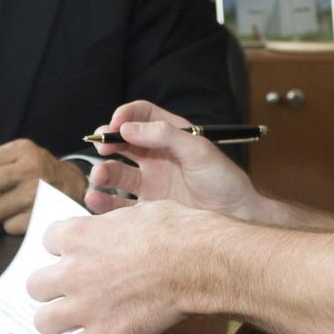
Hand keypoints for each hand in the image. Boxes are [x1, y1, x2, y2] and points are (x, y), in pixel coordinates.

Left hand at [0, 139, 89, 234]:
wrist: (77, 185)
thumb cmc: (41, 172)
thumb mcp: (18, 158)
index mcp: (22, 150)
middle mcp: (31, 168)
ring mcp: (38, 193)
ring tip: (7, 204)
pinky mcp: (42, 216)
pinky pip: (8, 226)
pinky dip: (10, 223)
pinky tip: (20, 214)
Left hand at [28, 200, 219, 333]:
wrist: (197, 261)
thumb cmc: (175, 231)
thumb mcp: (134, 213)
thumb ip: (108, 227)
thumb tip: (108, 232)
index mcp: (78, 235)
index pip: (47, 242)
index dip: (63, 249)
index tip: (74, 254)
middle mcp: (72, 270)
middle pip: (35, 284)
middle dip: (50, 286)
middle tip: (68, 288)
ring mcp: (85, 305)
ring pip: (44, 321)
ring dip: (56, 319)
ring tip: (71, 318)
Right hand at [86, 100, 258, 218]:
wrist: (236, 218)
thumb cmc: (224, 181)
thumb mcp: (199, 150)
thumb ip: (165, 135)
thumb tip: (129, 128)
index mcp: (171, 136)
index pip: (142, 115)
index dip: (126, 115)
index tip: (115, 123)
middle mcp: (156, 156)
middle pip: (122, 142)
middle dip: (107, 141)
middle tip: (102, 147)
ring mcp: (150, 182)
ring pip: (116, 172)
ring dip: (102, 171)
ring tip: (99, 177)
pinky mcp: (147, 208)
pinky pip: (119, 203)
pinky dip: (104, 200)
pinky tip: (97, 198)